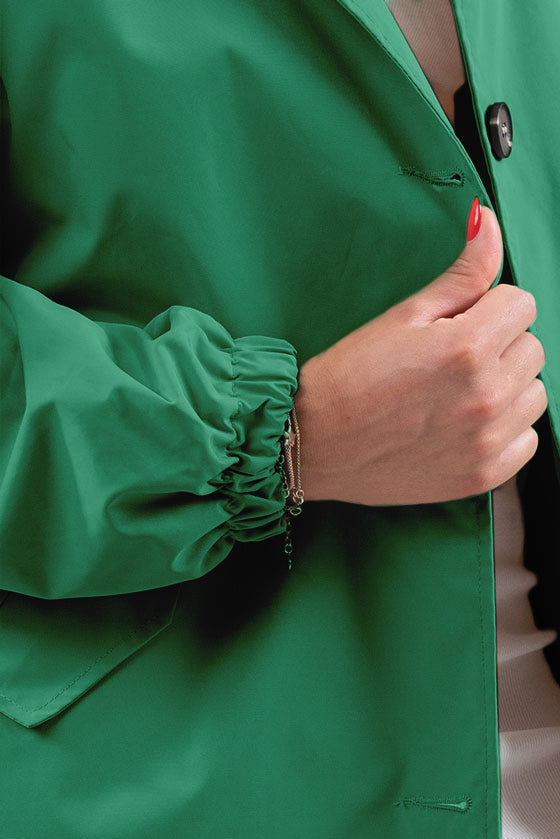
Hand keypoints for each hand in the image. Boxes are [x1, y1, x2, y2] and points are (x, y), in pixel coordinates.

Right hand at [295, 204, 546, 504]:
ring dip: (506, 387)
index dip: (488, 308)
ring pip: (534, 394)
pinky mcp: (482, 476)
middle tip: (450, 360)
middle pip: (532, 348)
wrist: (314, 443)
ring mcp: (487, 441)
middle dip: (499, 345)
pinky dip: (505, 431)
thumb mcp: (403, 315)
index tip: (457, 323)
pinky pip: (526, 441)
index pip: (522, 304)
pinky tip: (464, 425)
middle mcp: (486, 395)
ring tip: (457, 393)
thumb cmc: (349, 375)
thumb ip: (462, 273)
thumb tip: (491, 222)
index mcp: (467, 347)